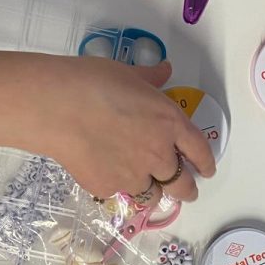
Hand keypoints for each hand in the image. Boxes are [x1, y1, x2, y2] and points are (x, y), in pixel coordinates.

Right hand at [31, 58, 216, 201]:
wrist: (57, 108)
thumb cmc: (93, 82)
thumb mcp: (128, 73)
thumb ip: (151, 78)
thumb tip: (164, 70)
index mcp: (170, 123)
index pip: (199, 151)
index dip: (206, 163)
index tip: (206, 170)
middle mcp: (159, 154)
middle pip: (183, 185)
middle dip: (187, 190)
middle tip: (186, 191)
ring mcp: (134, 175)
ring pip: (153, 195)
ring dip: (153, 191)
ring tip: (146, 187)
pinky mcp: (108, 187)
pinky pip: (119, 192)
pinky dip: (118, 187)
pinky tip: (107, 175)